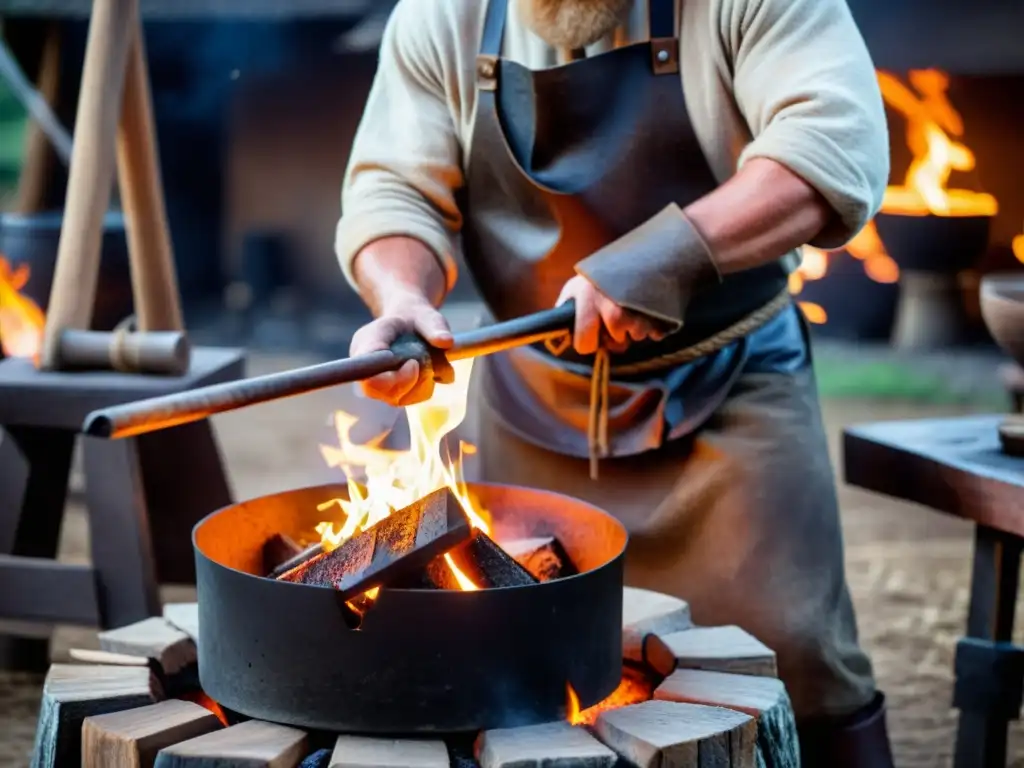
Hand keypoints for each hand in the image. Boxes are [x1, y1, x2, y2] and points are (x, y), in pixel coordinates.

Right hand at [350, 291, 452, 406]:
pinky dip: (426, 386)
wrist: (413, 325)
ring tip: (428, 361)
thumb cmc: (415, 318)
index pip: (366, 373)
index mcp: (365, 344)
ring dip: (422, 383)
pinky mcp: (394, 395)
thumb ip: (434, 325)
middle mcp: (367, 369)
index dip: (390, 377)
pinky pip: (412, 399)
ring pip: (398, 398)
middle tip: (423, 361)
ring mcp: (379, 385)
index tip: (413, 363)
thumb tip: (446, 341)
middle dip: (410, 380)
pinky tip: (429, 370)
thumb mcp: (426, 315)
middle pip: (380, 391)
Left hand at [557, 275, 666, 354]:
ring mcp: (636, 302)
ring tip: (630, 313)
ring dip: (635, 330)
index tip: (589, 337)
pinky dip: (654, 327)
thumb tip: (555, 335)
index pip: (584, 343)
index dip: (586, 344)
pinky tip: (646, 313)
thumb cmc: (595, 278)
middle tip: (614, 323)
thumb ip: (564, 311)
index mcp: (586, 298)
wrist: (632, 251)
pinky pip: (657, 329)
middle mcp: (611, 302)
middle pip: (618, 341)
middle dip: (616, 337)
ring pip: (638, 334)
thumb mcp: (573, 289)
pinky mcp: (656, 302)